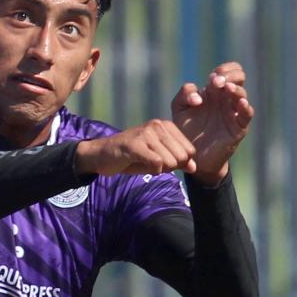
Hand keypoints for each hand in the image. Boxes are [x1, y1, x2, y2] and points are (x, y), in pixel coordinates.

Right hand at [75, 118, 198, 177]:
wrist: (102, 155)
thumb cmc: (132, 156)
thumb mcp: (159, 158)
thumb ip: (177, 161)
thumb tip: (194, 168)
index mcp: (166, 126)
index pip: (189, 150)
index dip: (179, 162)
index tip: (163, 161)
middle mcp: (157, 125)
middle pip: (181, 157)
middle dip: (170, 167)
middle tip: (153, 163)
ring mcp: (145, 133)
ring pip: (169, 161)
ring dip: (159, 169)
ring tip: (144, 163)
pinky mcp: (134, 145)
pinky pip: (156, 164)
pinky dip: (152, 170)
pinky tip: (141, 165)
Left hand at [172, 62, 253, 184]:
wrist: (193, 156)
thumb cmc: (187, 130)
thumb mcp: (180, 109)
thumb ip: (184, 94)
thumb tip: (199, 95)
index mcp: (214, 91)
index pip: (227, 71)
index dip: (223, 70)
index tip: (211, 79)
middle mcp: (226, 99)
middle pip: (239, 77)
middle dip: (230, 75)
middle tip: (216, 83)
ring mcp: (233, 112)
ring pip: (242, 94)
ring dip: (235, 89)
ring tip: (226, 88)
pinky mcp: (238, 128)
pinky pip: (247, 114)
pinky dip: (246, 107)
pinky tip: (240, 102)